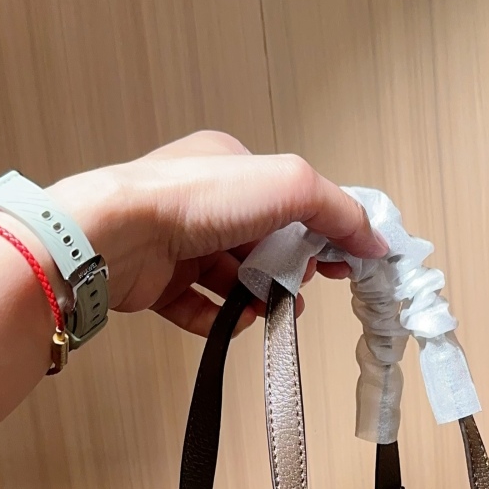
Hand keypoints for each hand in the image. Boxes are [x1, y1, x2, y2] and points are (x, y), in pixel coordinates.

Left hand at [48, 131, 387, 336]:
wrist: (117, 236)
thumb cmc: (192, 198)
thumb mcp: (288, 185)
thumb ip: (338, 209)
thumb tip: (372, 239)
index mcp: (229, 164)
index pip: (289, 199)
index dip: (321, 230)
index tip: (344, 262)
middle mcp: (200, 200)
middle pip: (263, 241)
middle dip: (290, 269)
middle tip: (306, 287)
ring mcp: (176, 242)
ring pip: (232, 278)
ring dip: (259, 298)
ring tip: (274, 312)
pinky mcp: (156, 282)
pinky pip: (198, 308)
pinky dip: (221, 320)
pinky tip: (237, 324)